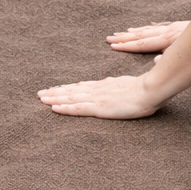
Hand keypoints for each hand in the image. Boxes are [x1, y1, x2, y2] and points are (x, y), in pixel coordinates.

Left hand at [37, 74, 160, 117]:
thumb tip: (111, 81)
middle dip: (55, 92)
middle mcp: (97, 90)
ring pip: (70, 98)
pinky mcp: (99, 107)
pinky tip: (53, 108)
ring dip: (54, 98)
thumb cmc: (146, 88)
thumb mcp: (129, 84)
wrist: (150, 90)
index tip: (56, 89)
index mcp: (105, 85)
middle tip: (40, 94)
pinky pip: (78, 109)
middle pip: (72, 91)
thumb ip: (118, 84)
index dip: (67, 88)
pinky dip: (64, 108)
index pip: (81, 86)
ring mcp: (97, 98)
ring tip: (41, 99)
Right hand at [106, 21, 188, 52]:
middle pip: (142, 35)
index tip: (113, 46)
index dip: (127, 46)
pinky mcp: (178, 26)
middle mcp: (168, 31)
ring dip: (134, 32)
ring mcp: (173, 27)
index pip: (143, 44)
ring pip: (148, 30)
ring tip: (120, 33)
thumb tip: (158, 62)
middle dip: (124, 38)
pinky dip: (147, 28)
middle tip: (109, 39)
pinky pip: (157, 27)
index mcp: (169, 39)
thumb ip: (176, 58)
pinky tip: (143, 27)